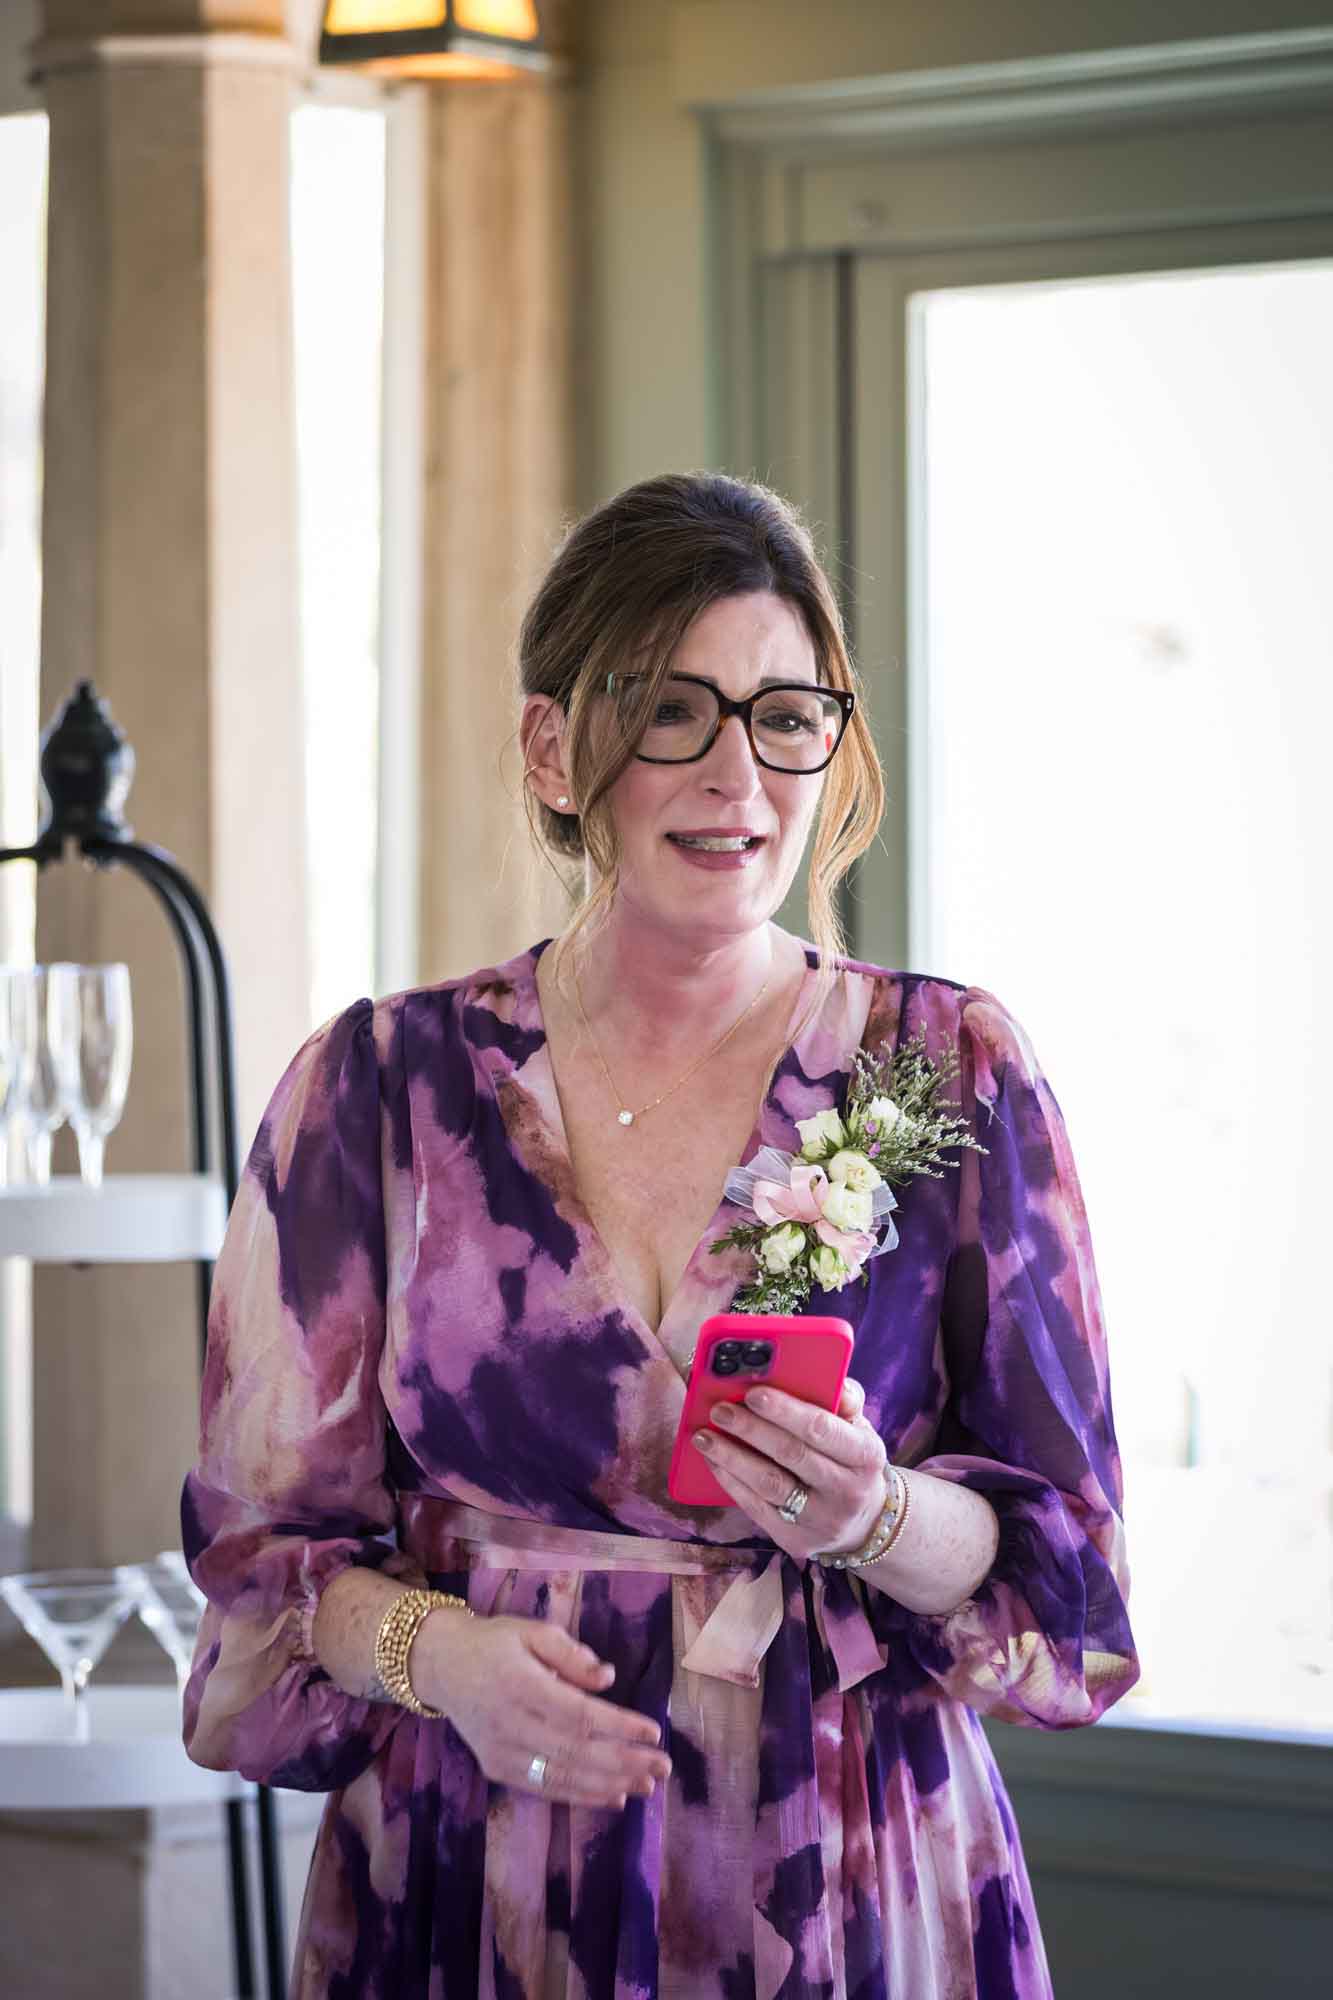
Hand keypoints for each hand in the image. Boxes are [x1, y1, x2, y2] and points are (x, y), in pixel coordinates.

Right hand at [412, 1610, 671, 1809]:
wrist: (441, 1666)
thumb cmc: (494, 1643)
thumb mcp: (532, 1630)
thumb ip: (571, 1653)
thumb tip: (608, 1678)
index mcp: (521, 1686)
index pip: (579, 1714)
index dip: (619, 1727)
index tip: (653, 1732)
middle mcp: (510, 1725)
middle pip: (577, 1751)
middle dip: (625, 1762)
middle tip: (663, 1768)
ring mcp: (501, 1753)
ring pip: (563, 1776)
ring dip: (610, 1784)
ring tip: (648, 1786)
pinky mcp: (497, 1769)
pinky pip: (545, 1787)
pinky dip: (581, 1795)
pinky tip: (613, 1797)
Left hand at [692, 1375, 888, 1561]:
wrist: (864, 1524)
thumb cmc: (851, 1461)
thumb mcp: (859, 1430)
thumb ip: (844, 1399)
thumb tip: (826, 1378)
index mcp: (865, 1455)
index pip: (820, 1428)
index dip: (784, 1411)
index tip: (752, 1392)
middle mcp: (847, 1490)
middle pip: (790, 1454)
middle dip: (750, 1429)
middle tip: (719, 1409)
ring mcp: (821, 1520)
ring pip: (769, 1483)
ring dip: (731, 1456)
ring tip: (704, 1436)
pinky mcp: (795, 1540)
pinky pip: (756, 1507)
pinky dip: (730, 1481)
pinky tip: (713, 1462)